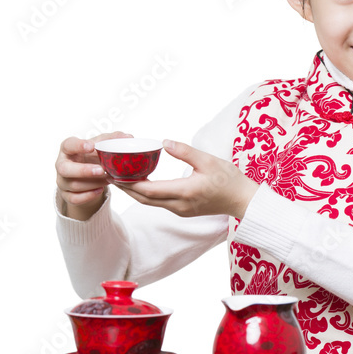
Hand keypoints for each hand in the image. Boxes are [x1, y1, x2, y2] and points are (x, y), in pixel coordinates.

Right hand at [56, 131, 132, 220]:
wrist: (88, 175)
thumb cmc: (92, 157)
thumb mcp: (101, 145)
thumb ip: (113, 139)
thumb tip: (128, 137)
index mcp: (68, 149)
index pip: (68, 145)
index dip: (78, 146)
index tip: (91, 146)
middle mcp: (62, 164)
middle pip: (64, 169)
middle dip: (84, 170)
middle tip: (101, 170)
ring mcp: (62, 181)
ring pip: (73, 185)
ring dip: (93, 183)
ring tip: (108, 179)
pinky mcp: (66, 194)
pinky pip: (75, 198)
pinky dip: (89, 195)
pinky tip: (100, 189)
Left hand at [115, 140, 258, 219]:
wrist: (243, 200)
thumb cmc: (229, 179)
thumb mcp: (208, 160)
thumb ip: (185, 151)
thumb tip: (164, 142)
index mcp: (184, 192)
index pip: (148, 190)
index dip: (128, 183)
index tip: (113, 173)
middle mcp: (179, 205)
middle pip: (144, 199)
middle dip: (125, 188)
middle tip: (108, 175)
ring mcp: (181, 210)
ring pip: (150, 202)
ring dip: (134, 192)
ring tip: (120, 178)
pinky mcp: (184, 211)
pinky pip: (159, 203)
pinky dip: (146, 194)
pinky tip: (142, 184)